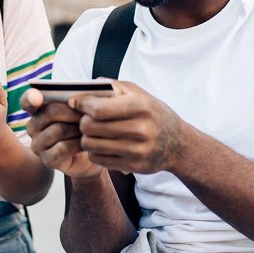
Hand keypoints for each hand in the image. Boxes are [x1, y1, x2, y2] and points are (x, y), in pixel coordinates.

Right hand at [23, 89, 104, 177]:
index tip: (37, 97)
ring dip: (79, 128)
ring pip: (58, 130)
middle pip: (50, 112)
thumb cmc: (84, 126)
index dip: (30, 98)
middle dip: (74, 111)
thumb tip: (82, 93)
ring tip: (91, 129)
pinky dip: (78, 144)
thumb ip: (76, 100)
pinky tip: (87, 143)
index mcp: (38, 110)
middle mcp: (33, 127)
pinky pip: (63, 148)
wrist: (91, 153)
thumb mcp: (81, 110)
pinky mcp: (47, 160)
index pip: (28, 100)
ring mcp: (38, 145)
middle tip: (91, 113)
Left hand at [71, 81, 185, 174]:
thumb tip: (84, 88)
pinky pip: (98, 159)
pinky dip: (94, 151)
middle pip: (91, 127)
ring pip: (91, 145)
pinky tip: (102, 145)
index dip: (82, 105)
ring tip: (93, 132)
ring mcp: (137, 150)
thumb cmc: (153, 114)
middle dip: (82, 121)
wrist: (178, 144)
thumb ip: (113, 86)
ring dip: (86, 137)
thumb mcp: (140, 94)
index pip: (99, 108)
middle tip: (86, 119)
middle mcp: (141, 129)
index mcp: (141, 106)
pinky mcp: (133, 166)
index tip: (76, 103)